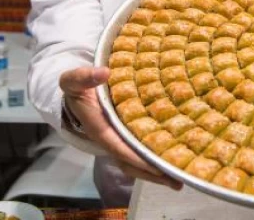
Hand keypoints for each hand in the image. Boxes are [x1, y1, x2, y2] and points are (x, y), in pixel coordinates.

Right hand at [59, 66, 182, 189]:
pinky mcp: (128, 137)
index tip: (155, 166)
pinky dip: (155, 159)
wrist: (77, 92)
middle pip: (131, 163)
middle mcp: (111, 139)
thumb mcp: (74, 80)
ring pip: (138, 162)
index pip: (119, 147)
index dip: (136, 158)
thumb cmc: (77, 88)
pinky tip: (175, 162)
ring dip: (157, 172)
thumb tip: (104, 72)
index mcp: (99, 129)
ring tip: (179, 179)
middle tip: (176, 181)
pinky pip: (142, 152)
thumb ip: (84, 77)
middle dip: (151, 173)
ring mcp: (120, 140)